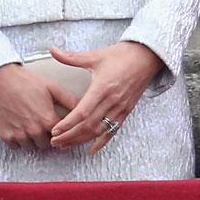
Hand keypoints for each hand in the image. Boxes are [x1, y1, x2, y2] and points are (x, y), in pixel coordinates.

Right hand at [0, 63, 79, 150]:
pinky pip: (16, 146)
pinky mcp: (5, 136)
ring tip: (33, 126)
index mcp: (47, 119)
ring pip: (31, 147)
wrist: (0, 79)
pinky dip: (19, 140)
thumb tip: (84, 106)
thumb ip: (69, 100)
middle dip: (48, 137)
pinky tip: (20, 127)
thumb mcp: (52, 87)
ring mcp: (18, 134)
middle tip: (45, 127)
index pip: (61, 136)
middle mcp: (33, 130)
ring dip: (33, 139)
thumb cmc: (26, 81)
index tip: (61, 128)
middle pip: (47, 144)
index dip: (63, 132)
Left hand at [49, 42, 163, 153]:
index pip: (82, 111)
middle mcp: (112, 100)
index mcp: (102, 87)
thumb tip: (52, 50)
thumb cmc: (122, 55)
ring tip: (66, 145)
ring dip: (81, 140)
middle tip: (54, 142)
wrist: (147, 56)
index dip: (67, 123)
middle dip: (69, 136)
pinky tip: (91, 149)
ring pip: (98, 131)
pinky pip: (113, 131)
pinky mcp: (126, 111)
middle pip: (88, 125)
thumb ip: (71, 57)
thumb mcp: (95, 56)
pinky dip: (101, 142)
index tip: (54, 130)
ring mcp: (120, 107)